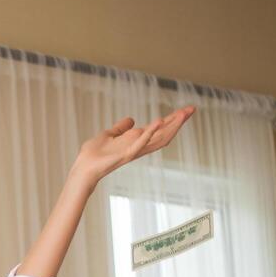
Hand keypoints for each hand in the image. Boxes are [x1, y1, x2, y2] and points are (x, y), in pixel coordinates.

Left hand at [72, 104, 195, 184]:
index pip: (159, 129)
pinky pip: (140, 143)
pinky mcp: (125, 154)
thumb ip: (121, 128)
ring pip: (157, 138)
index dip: (172, 119)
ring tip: (183, 113)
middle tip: (192, 109)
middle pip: (164, 134)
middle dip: (178, 121)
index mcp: (135, 141)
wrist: (83, 168)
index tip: (185, 110)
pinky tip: (158, 121)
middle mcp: (138, 147)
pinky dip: (150, 132)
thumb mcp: (109, 135)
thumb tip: (131, 120)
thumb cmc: (93, 155)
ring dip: (171, 125)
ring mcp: (133, 151)